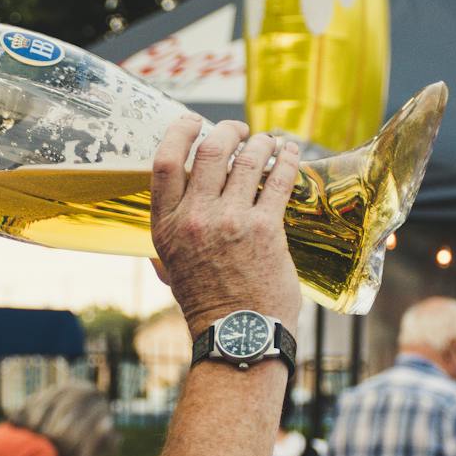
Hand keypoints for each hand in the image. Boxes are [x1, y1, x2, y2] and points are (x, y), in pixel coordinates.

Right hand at [149, 116, 302, 332]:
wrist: (238, 334)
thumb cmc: (207, 304)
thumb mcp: (171, 270)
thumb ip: (167, 242)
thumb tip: (165, 225)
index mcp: (166, 226)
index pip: (165, 163)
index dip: (179, 132)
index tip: (193, 121)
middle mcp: (195, 219)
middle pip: (211, 151)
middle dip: (228, 130)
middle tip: (239, 130)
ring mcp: (231, 222)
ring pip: (247, 159)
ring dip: (261, 142)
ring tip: (269, 141)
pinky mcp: (265, 229)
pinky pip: (277, 180)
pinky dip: (286, 159)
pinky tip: (290, 153)